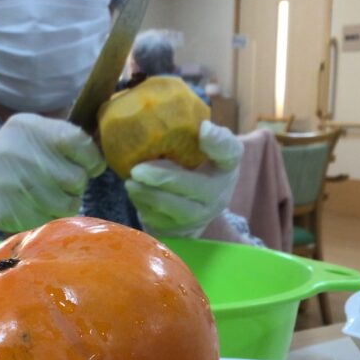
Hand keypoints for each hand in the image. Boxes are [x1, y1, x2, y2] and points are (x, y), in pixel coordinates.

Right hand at [0, 113, 105, 234]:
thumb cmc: (12, 153)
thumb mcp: (30, 130)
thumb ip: (64, 135)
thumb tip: (104, 147)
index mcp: (30, 129)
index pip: (79, 143)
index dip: (92, 158)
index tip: (90, 164)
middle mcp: (23, 156)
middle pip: (76, 178)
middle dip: (77, 183)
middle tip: (66, 181)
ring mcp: (17, 187)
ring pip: (68, 203)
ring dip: (68, 201)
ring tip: (54, 194)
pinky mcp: (15, 213)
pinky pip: (52, 219)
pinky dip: (52, 215)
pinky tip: (39, 205)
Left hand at [125, 121, 242, 238]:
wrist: (193, 207)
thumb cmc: (195, 167)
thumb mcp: (202, 149)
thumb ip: (198, 136)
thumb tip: (202, 128)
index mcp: (226, 165)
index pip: (230, 152)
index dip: (218, 142)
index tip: (202, 129)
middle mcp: (219, 193)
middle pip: (194, 187)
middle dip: (163, 179)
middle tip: (137, 171)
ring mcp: (202, 216)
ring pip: (175, 209)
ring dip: (149, 196)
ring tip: (130, 184)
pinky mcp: (182, 231)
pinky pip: (161, 221)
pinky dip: (145, 207)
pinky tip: (136, 195)